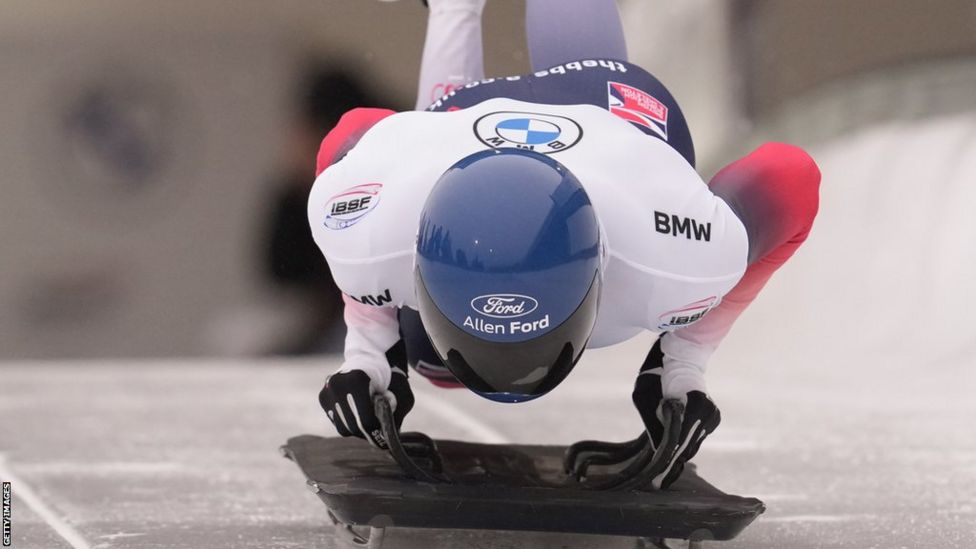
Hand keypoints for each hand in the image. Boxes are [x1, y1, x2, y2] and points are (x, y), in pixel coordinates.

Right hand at [319, 366, 414, 447]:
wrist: (369, 357)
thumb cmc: (388, 376)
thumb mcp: (401, 393)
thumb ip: (394, 414)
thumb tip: (385, 439)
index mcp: (356, 381)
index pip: (365, 420)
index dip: (376, 431)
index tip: (385, 434)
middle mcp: (337, 385)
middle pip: (352, 427)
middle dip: (367, 431)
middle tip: (378, 429)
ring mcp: (327, 391)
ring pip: (343, 427)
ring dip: (358, 428)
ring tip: (369, 416)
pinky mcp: (323, 397)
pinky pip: (336, 421)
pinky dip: (349, 421)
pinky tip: (358, 411)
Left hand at [632, 337, 720, 487]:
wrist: (678, 357)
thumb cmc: (654, 374)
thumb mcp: (643, 397)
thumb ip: (652, 423)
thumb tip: (658, 450)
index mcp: (693, 406)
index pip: (677, 442)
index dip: (666, 463)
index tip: (657, 482)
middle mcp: (708, 412)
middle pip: (688, 447)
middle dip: (672, 464)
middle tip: (657, 484)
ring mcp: (712, 415)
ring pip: (693, 444)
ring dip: (678, 454)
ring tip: (662, 474)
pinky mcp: (713, 417)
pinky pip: (697, 437)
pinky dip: (685, 444)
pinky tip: (673, 455)